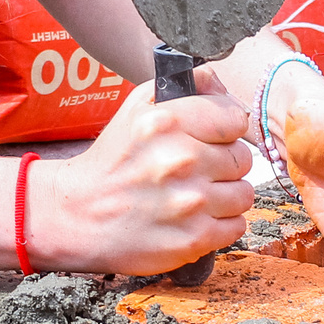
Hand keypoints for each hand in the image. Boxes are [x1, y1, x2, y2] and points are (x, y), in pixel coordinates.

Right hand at [34, 81, 253, 276]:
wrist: (79, 214)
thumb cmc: (114, 160)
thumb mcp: (138, 106)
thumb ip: (186, 85)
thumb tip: (224, 87)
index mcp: (166, 121)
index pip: (235, 118)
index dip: (224, 128)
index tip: (210, 137)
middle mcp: (180, 160)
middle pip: (243, 157)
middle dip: (223, 163)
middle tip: (195, 170)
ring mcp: (189, 203)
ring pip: (244, 193)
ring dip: (224, 195)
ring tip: (195, 195)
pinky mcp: (194, 239)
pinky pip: (237, 226)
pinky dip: (220, 224)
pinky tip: (194, 218)